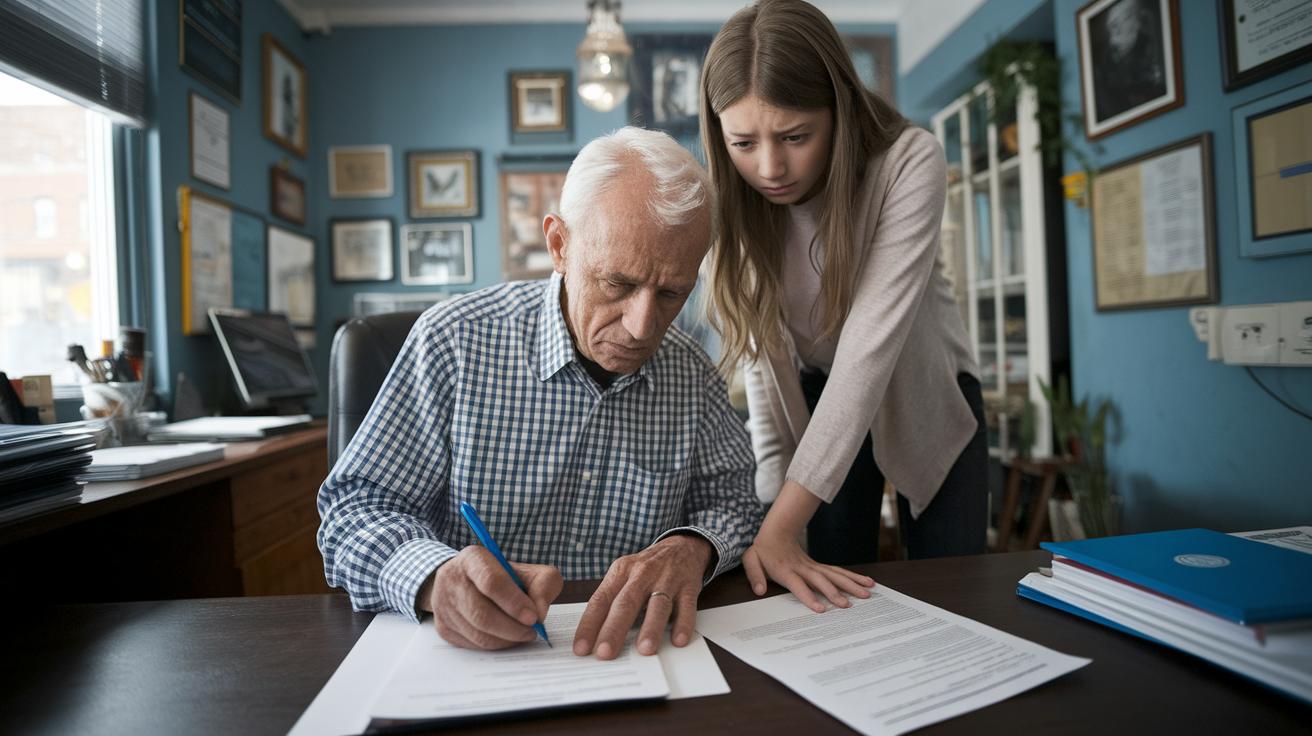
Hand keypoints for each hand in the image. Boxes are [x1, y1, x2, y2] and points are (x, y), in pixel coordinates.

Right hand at [420, 546, 562, 649]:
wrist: (468, 582)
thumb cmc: (504, 577)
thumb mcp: (528, 571)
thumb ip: (543, 585)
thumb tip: (539, 614)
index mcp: (474, 558)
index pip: (491, 582)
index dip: (514, 603)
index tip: (534, 617)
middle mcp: (452, 579)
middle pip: (481, 613)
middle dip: (512, 628)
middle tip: (532, 632)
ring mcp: (443, 604)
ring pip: (477, 633)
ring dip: (505, 640)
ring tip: (522, 635)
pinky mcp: (443, 626)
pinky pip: (471, 645)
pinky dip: (494, 645)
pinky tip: (505, 638)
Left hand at [573, 535, 711, 659]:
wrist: (681, 547)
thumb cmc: (647, 569)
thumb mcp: (624, 575)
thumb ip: (611, 600)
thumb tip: (593, 637)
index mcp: (621, 572)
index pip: (600, 600)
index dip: (589, 624)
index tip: (581, 648)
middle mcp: (642, 574)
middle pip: (626, 603)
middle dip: (614, 630)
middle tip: (605, 653)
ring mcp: (667, 579)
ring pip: (658, 605)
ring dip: (651, 628)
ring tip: (645, 650)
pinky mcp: (689, 586)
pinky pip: (687, 606)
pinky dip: (683, 624)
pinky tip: (678, 640)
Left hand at [742, 526, 874, 612]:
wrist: (776, 532)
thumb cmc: (763, 550)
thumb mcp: (751, 560)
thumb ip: (755, 575)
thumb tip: (758, 591)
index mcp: (786, 570)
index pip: (798, 585)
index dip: (808, 597)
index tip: (820, 609)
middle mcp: (803, 568)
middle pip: (821, 581)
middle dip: (834, 593)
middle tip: (847, 605)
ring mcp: (814, 566)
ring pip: (834, 575)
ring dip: (851, 584)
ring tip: (866, 594)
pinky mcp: (820, 566)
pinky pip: (838, 571)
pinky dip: (853, 577)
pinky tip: (868, 582)